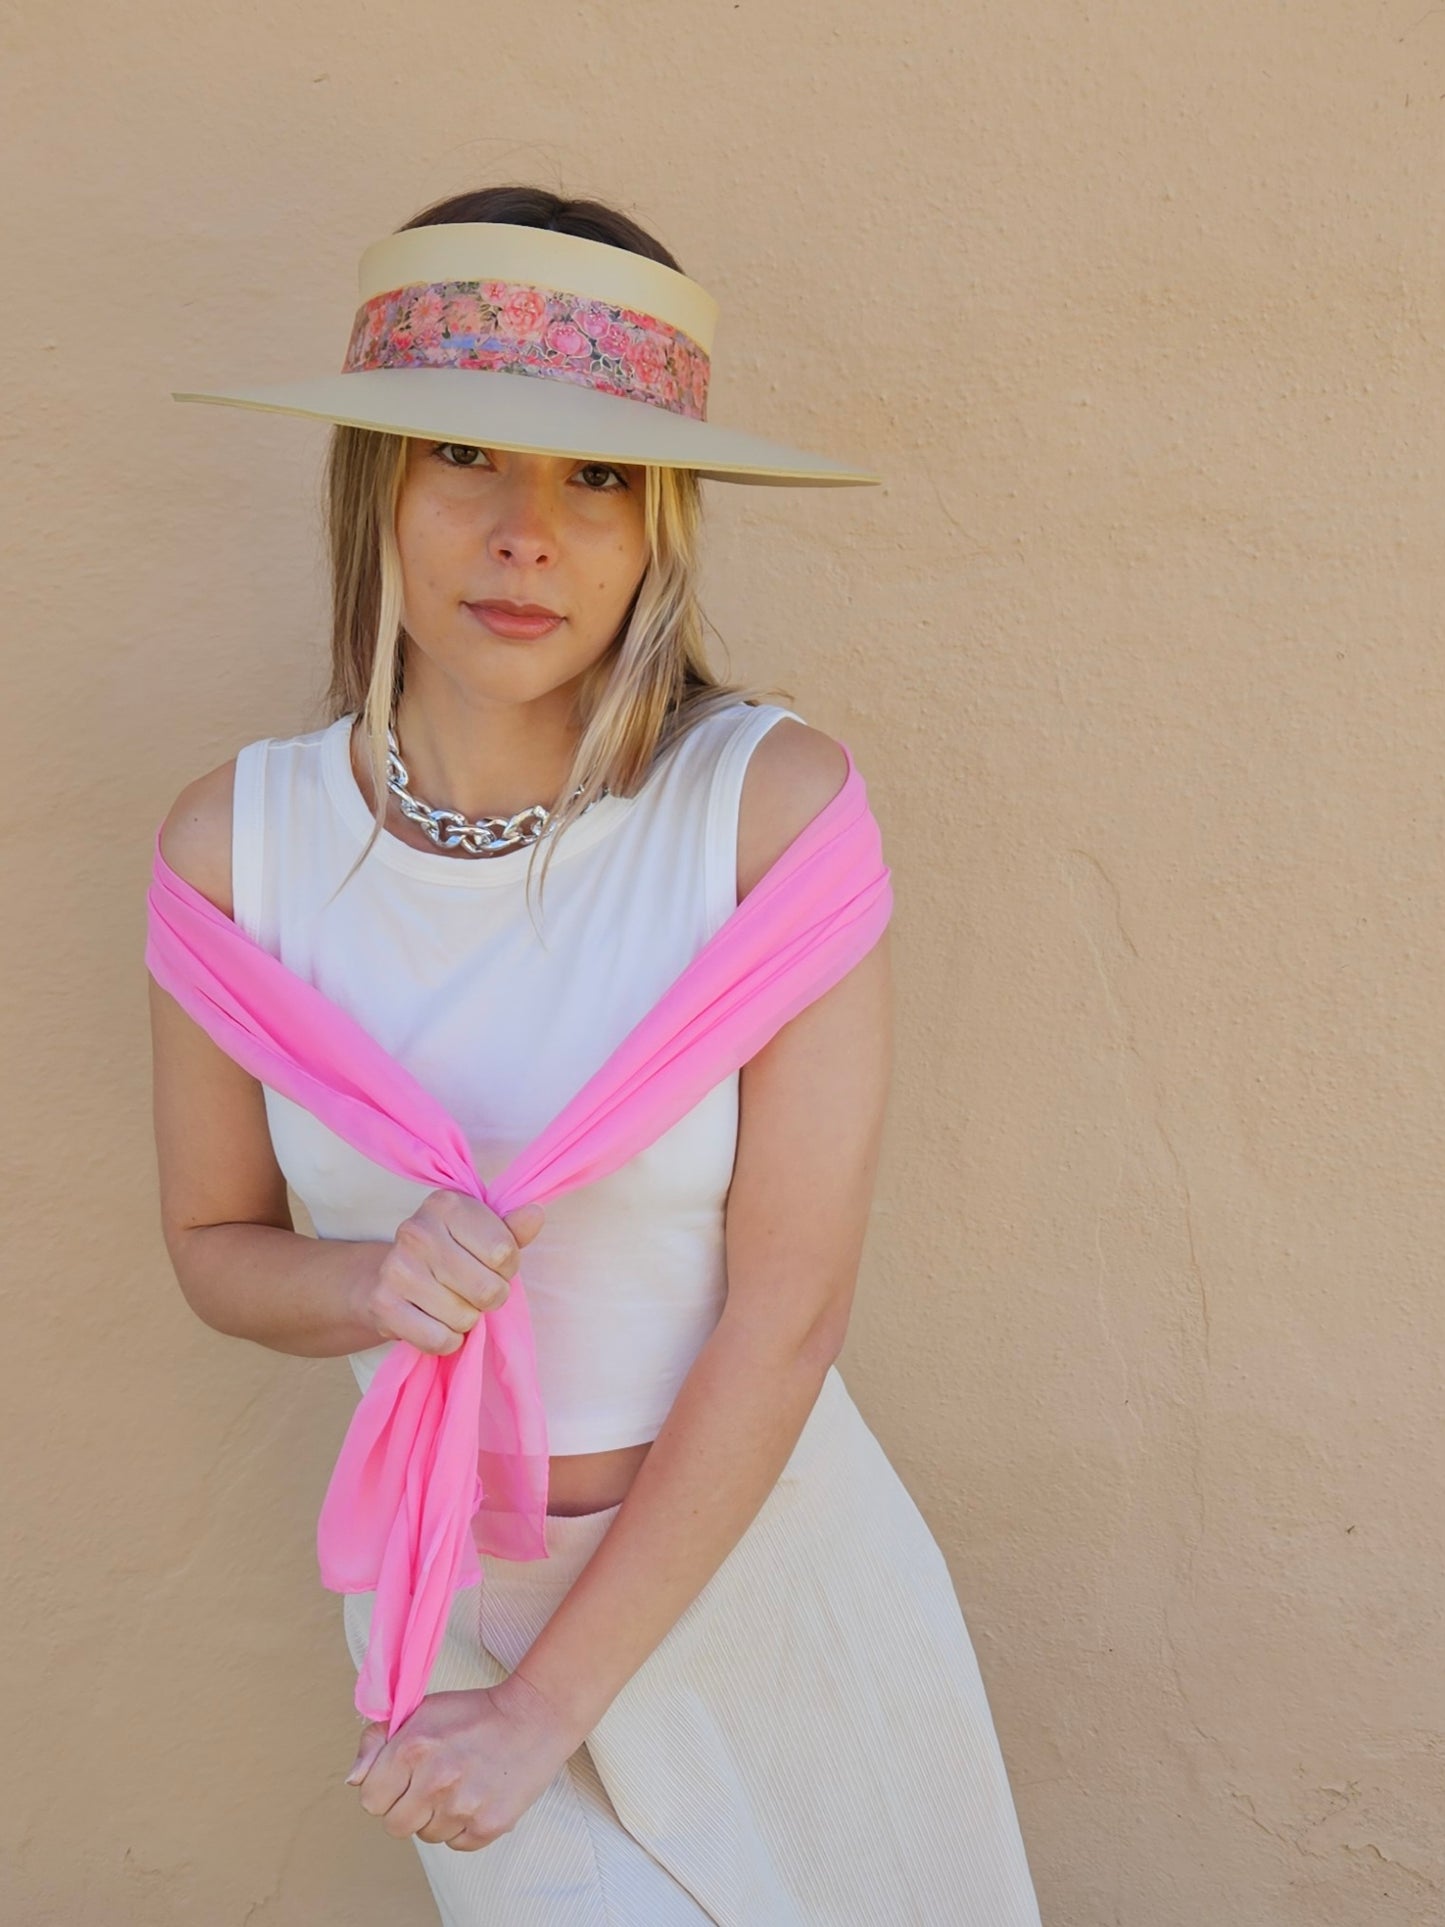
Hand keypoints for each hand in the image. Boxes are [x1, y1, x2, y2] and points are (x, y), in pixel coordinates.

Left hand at [345, 1672, 585, 1850]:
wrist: (534, 1717)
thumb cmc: (475, 1713)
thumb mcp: (422, 1710)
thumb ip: (378, 1741)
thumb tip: (353, 1780)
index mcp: (413, 1747)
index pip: (369, 1799)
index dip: (385, 1788)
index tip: (403, 1775)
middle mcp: (435, 1780)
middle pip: (395, 1825)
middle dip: (408, 1806)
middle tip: (433, 1781)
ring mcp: (463, 1806)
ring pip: (427, 1836)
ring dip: (437, 1816)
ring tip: (460, 1785)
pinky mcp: (488, 1825)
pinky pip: (456, 1844)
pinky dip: (463, 1826)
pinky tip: (476, 1796)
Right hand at [358, 1190, 545, 1355]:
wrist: (386, 1277)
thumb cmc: (449, 1252)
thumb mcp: (483, 1232)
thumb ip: (513, 1228)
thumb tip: (535, 1214)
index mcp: (446, 1204)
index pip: (504, 1252)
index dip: (508, 1267)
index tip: (492, 1264)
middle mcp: (417, 1231)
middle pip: (487, 1289)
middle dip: (490, 1296)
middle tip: (474, 1289)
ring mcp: (397, 1268)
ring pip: (464, 1318)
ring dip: (467, 1319)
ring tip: (451, 1302)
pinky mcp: (383, 1305)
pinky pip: (439, 1340)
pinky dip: (447, 1340)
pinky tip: (436, 1322)